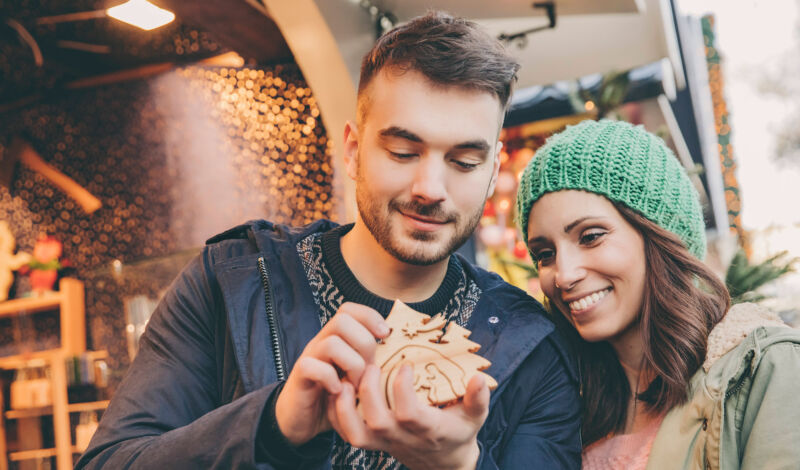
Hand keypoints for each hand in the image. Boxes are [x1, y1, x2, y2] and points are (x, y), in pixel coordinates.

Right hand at [275, 302, 389, 445]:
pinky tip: (339, 391)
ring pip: (331, 343)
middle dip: (363, 343)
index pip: (349, 310)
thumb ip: (372, 363)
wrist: (301, 419)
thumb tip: (402, 356)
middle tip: (369, 369)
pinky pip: (312, 367)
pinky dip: (331, 379)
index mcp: (336, 338)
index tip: (386, 335)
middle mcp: (321, 342)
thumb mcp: (357, 376)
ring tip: (356, 385)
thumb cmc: (335, 396)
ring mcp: (309, 358)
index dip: (370, 316)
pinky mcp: (299, 377)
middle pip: (342, 320)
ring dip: (351, 365)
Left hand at [328, 362, 489, 469]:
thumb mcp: (475, 416)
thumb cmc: (459, 431)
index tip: (405, 365)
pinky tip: (338, 390)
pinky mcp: (372, 442)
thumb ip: (478, 398)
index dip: (402, 388)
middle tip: (371, 363)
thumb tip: (478, 377)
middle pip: (376, 420)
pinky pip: (346, 433)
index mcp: (427, 429)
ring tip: (345, 379)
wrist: (444, 462)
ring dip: (345, 406)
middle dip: (369, 390)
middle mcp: (402, 438)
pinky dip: (337, 413)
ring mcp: (384, 442)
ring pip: (355, 433)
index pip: (408, 414)